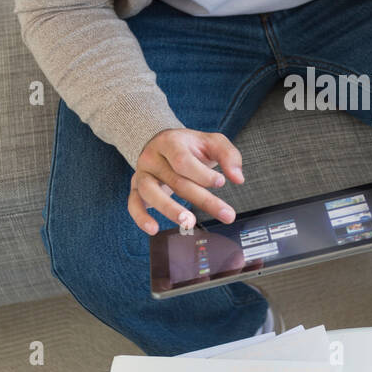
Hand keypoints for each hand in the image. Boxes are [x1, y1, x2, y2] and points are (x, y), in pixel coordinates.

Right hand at [129, 128, 243, 233]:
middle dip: (203, 199)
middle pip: (175, 180)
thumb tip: (238, 178)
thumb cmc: (190, 146)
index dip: (203, 174)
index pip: (183, 160)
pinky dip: (140, 217)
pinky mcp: (136, 188)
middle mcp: (152, 157)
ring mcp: (142, 173)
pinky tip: (154, 229)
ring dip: (170, 209)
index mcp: (170, 142)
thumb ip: (229, 156)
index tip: (222, 182)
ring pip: (150, 192)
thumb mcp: (212, 142)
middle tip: (226, 214)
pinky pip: (132, 203)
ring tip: (189, 223)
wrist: (164, 143)